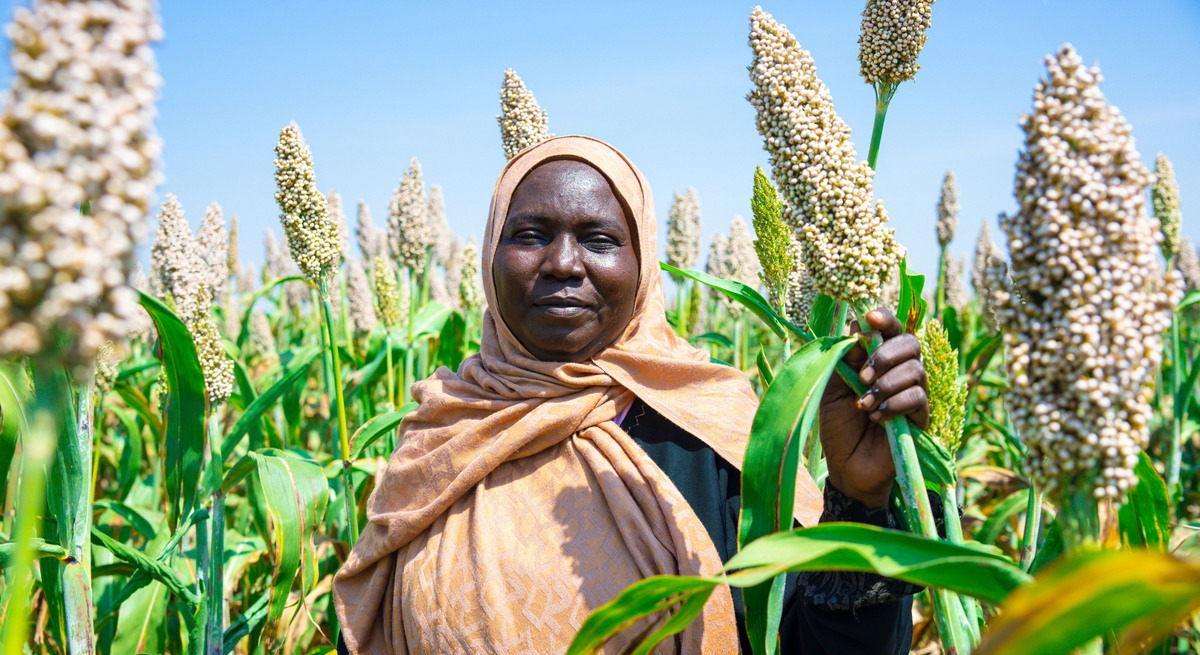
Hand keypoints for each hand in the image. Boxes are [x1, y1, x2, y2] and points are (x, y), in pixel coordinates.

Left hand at [819, 308, 928, 508]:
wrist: (846, 466)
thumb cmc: (839, 425)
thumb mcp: (833, 388)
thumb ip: (845, 359)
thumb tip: (856, 325)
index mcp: (877, 360)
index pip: (891, 330)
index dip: (885, 319)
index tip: (870, 318)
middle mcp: (900, 372)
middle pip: (911, 343)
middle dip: (885, 354)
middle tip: (863, 376)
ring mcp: (913, 394)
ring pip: (916, 370)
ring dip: (886, 384)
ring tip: (863, 405)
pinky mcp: (920, 418)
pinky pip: (918, 399)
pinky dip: (894, 404)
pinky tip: (876, 417)